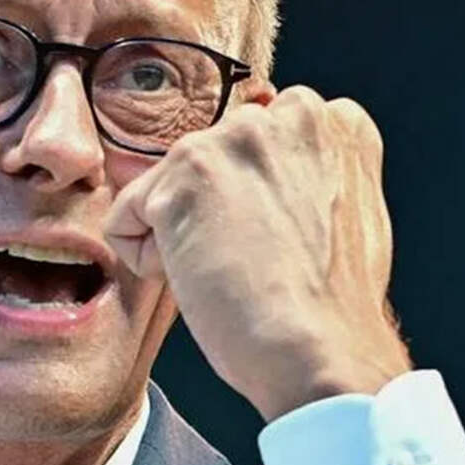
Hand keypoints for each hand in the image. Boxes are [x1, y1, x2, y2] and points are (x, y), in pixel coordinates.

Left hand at [105, 86, 411, 420]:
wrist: (320, 351)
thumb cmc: (327, 308)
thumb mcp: (339, 214)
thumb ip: (301, 174)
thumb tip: (248, 178)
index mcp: (332, 122)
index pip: (248, 149)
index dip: (249, 208)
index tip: (279, 245)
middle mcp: (290, 112)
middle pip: (202, 163)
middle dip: (211, 213)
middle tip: (255, 261)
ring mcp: (237, 137)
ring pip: (163, 188)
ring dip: (180, 235)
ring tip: (233, 270)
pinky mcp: (188, 171)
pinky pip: (125, 218)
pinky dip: (147, 259)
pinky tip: (199, 278)